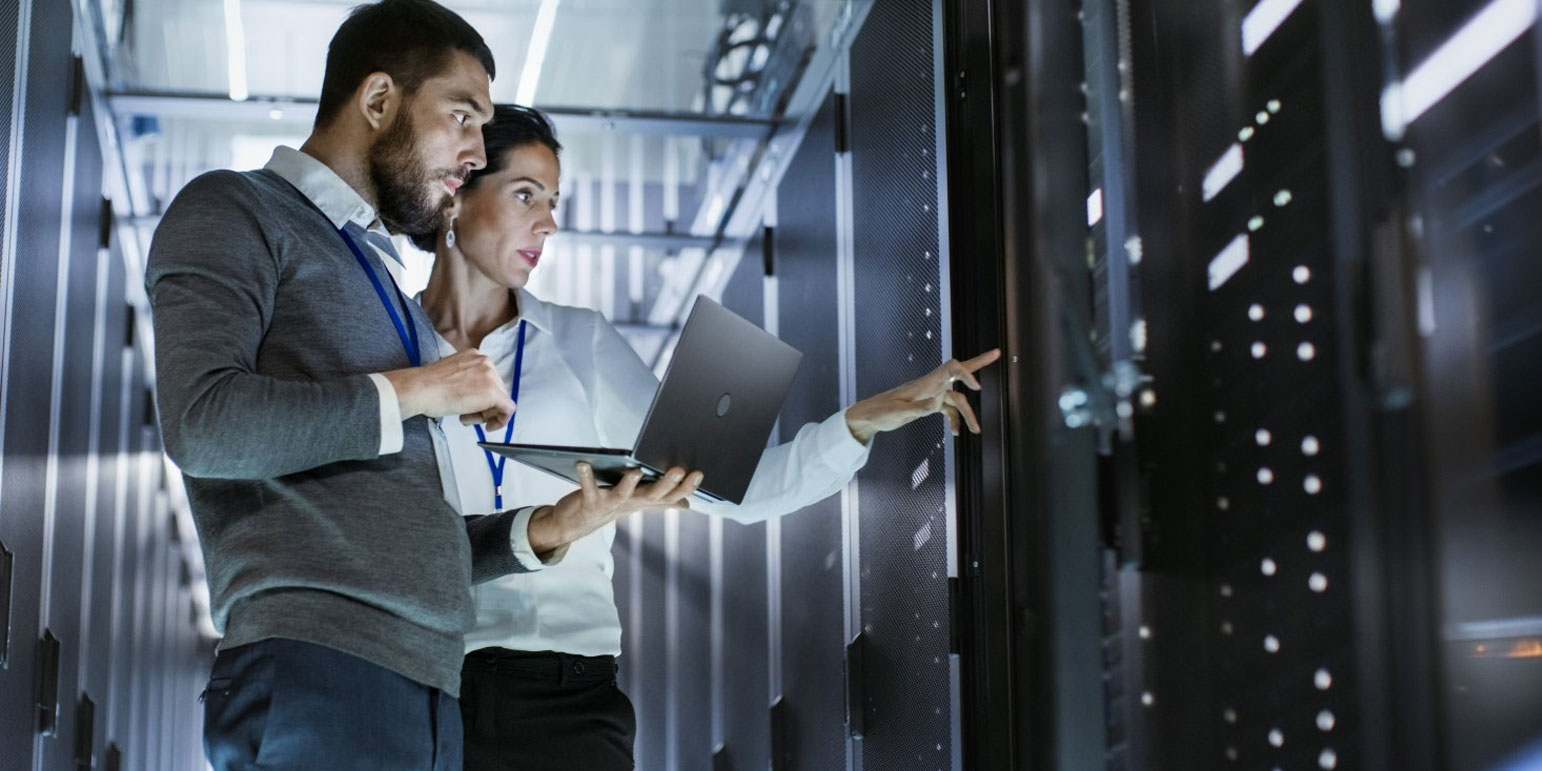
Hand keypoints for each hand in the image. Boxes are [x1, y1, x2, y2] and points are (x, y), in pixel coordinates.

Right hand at [381, 349, 515, 431]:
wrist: (420, 389)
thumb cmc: (428, 386)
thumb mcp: (452, 375)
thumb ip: (467, 380)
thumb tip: (475, 395)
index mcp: (475, 356)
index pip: (488, 380)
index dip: (481, 397)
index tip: (472, 407)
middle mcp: (486, 362)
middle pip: (497, 389)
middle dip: (484, 407)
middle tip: (467, 415)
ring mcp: (491, 376)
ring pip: (501, 400)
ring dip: (485, 414)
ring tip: (465, 417)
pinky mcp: (493, 392)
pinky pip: (508, 410)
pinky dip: (501, 421)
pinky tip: (488, 426)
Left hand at [525, 462, 703, 554]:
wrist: (575, 525)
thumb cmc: (608, 507)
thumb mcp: (637, 503)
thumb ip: (661, 501)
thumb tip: (686, 504)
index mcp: (643, 501)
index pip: (670, 496)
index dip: (685, 487)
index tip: (699, 474)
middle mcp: (629, 504)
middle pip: (652, 496)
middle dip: (666, 484)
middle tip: (679, 470)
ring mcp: (609, 504)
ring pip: (622, 495)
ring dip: (629, 484)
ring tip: (636, 471)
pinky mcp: (589, 501)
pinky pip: (587, 488)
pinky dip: (585, 476)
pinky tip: (583, 463)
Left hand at [843, 349, 1001, 442]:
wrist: (870, 416)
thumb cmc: (881, 412)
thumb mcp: (899, 413)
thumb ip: (918, 408)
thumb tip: (936, 404)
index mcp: (926, 383)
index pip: (951, 368)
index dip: (966, 373)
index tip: (976, 387)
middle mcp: (931, 385)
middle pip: (959, 371)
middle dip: (979, 363)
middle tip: (997, 353)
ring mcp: (931, 394)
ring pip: (957, 399)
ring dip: (968, 414)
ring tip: (976, 431)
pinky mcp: (928, 404)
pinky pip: (948, 409)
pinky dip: (954, 420)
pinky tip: (955, 433)